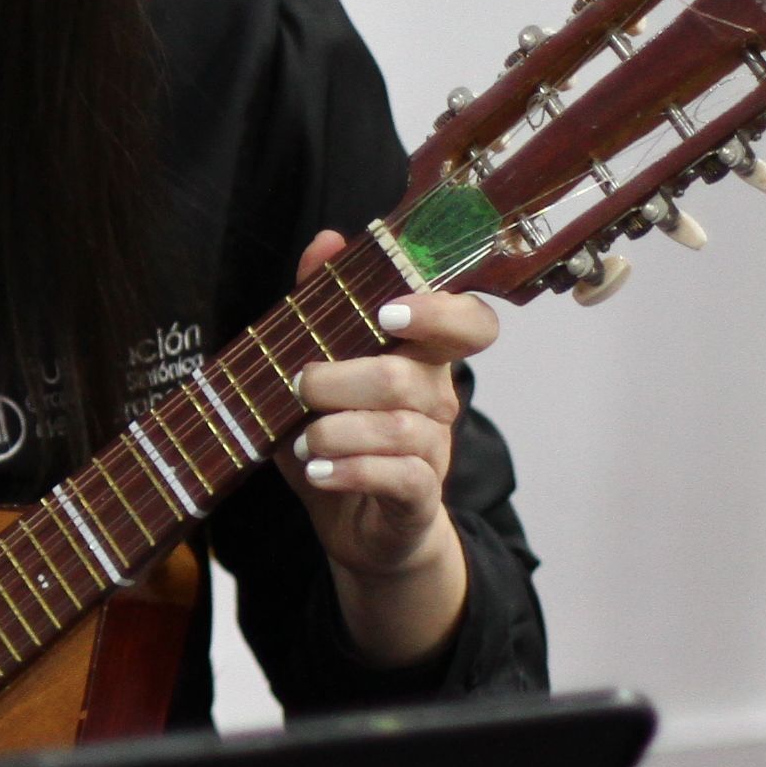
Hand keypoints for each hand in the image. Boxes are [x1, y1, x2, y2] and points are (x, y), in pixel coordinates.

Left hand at [280, 227, 489, 665]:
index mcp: (421, 358)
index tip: (384, 313)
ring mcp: (434, 448)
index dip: (438, 312)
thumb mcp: (318, 369)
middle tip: (297, 389)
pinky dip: (350, 469)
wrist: (358, 525)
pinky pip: (398, 475)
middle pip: (407, 375)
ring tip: (301, 441)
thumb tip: (328, 241)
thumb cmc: (339, 438)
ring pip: (399, 426)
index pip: (469, 323)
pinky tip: (318, 469)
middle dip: (338, 378)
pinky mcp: (420, 494)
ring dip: (335, 430)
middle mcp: (437, 399)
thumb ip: (322, 306)